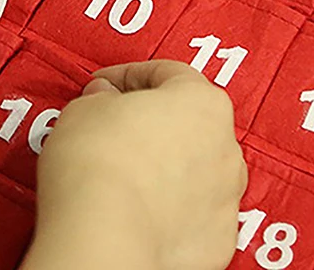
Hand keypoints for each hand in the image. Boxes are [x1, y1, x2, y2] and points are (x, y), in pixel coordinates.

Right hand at [22, 61, 246, 269]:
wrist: (105, 238)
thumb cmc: (99, 166)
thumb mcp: (86, 108)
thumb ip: (102, 97)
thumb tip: (105, 99)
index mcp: (203, 100)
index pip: (167, 73)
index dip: (128, 76)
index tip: (105, 87)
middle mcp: (225, 144)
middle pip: (190, 122)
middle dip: (153, 123)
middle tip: (113, 129)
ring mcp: (226, 195)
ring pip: (198, 171)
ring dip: (168, 168)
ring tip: (126, 176)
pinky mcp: (218, 239)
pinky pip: (195, 215)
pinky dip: (172, 212)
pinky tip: (141, 212)